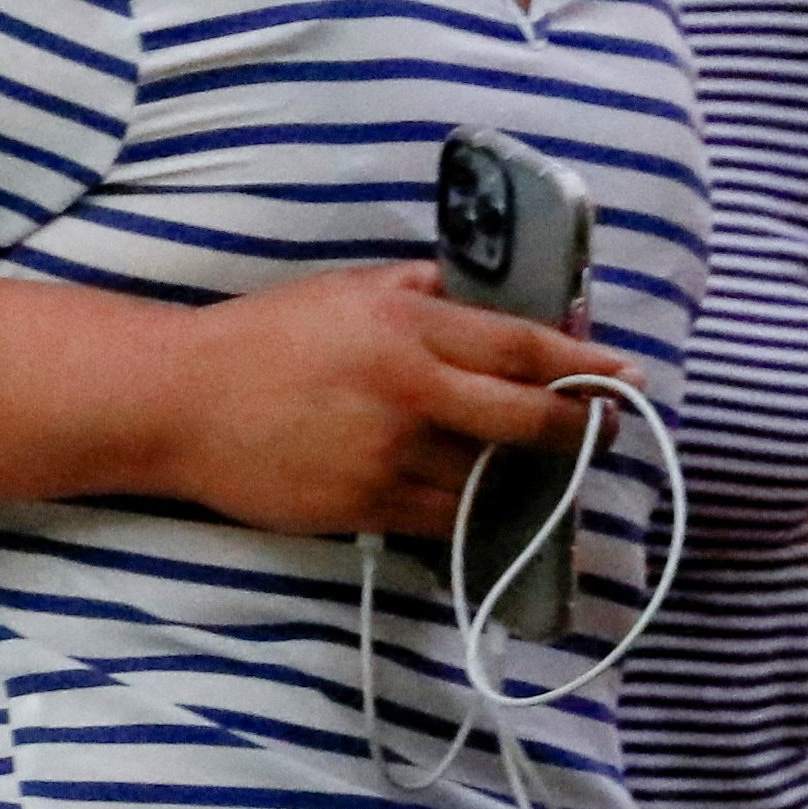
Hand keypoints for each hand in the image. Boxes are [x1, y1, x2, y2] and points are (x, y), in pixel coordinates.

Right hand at [141, 264, 623, 536]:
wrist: (182, 403)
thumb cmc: (262, 337)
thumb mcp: (344, 290)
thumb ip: (416, 289)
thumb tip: (473, 294)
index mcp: (407, 328)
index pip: (519, 347)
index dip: (582, 365)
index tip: (625, 375)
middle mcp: (408, 393)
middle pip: (522, 420)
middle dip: (577, 430)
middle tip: (606, 432)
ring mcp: (388, 457)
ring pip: (486, 479)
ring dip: (522, 479)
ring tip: (539, 471)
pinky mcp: (364, 507)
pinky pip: (441, 520)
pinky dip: (469, 514)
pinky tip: (482, 506)